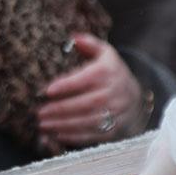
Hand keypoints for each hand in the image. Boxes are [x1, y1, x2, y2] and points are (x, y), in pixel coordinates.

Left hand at [37, 34, 141, 148]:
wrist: (135, 97)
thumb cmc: (111, 73)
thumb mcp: (104, 53)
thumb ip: (89, 44)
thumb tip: (74, 37)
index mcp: (109, 72)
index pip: (86, 79)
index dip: (67, 85)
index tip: (47, 90)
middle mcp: (115, 93)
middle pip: (86, 104)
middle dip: (60, 109)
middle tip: (39, 112)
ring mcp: (116, 113)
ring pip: (88, 121)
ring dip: (63, 125)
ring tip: (43, 125)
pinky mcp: (114, 130)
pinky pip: (93, 135)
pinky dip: (74, 137)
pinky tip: (56, 134)